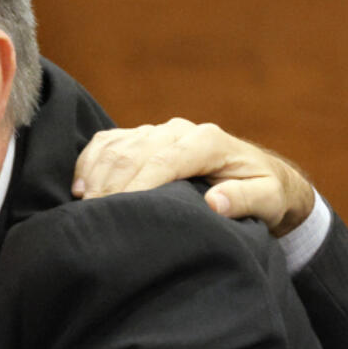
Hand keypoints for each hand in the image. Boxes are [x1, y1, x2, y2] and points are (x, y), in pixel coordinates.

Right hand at [72, 119, 313, 236]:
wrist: (259, 175)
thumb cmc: (264, 192)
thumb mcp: (268, 200)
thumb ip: (246, 200)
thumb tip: (215, 202)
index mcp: (208, 141)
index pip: (163, 159)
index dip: (138, 185)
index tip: (120, 212)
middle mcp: (180, 129)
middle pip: (133, 152)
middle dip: (110, 185)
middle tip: (94, 219)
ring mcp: (159, 131)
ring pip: (116, 145)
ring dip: (95, 175)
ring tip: (83, 208)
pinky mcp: (142, 137)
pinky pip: (107, 142)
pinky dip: (89, 162)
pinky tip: (79, 188)